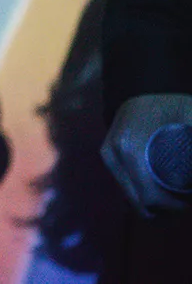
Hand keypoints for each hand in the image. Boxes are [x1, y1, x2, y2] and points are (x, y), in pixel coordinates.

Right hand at [101, 93, 191, 216]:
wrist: (145, 82)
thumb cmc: (172, 103)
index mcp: (131, 151)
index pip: (150, 198)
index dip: (175, 208)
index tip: (190, 200)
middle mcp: (114, 156)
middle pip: (139, 203)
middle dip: (165, 209)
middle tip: (186, 200)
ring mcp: (108, 155)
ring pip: (132, 196)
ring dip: (154, 203)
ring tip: (177, 195)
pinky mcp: (108, 154)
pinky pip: (127, 185)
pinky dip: (144, 193)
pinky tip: (161, 187)